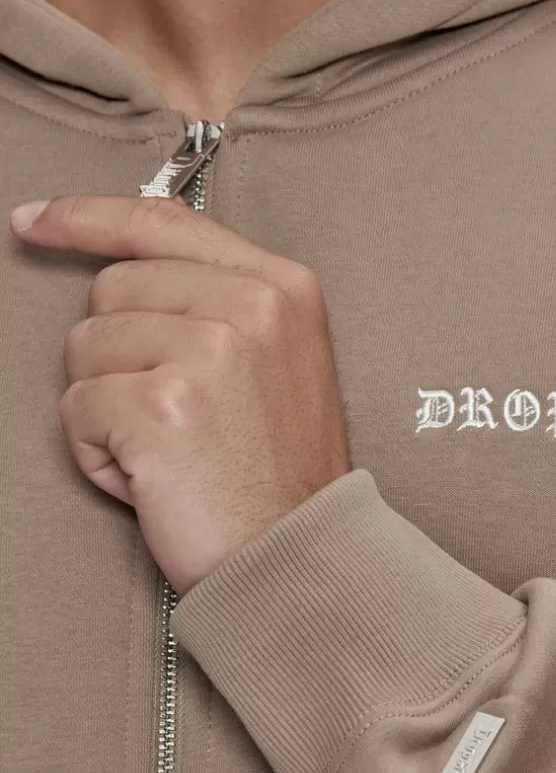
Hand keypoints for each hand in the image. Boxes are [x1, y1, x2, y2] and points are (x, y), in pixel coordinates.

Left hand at [10, 195, 351, 595]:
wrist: (301, 554)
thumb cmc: (281, 471)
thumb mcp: (279, 359)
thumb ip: (217, 301)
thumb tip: (116, 269)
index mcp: (281, 286)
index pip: (161, 224)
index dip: (87, 217)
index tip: (36, 220)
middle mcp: (250, 306)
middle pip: (111, 289)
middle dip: (115, 353)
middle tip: (169, 412)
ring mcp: (209, 352)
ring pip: (85, 346)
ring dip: (106, 406)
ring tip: (166, 448)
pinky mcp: (162, 406)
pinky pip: (77, 409)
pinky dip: (98, 453)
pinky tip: (150, 476)